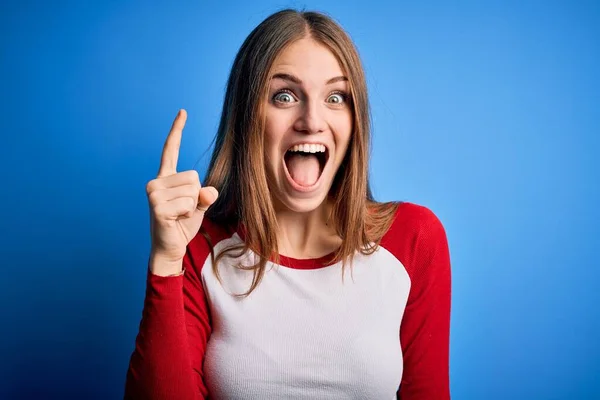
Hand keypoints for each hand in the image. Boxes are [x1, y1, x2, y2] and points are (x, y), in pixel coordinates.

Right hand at [146, 109, 217, 271]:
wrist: (170, 248)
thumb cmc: (182, 224)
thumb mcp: (199, 205)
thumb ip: (205, 194)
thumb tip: (208, 192)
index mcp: (165, 177)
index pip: (171, 150)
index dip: (176, 130)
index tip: (183, 111)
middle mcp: (156, 182)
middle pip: (193, 176)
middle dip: (196, 195)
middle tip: (183, 210)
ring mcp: (154, 194)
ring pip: (192, 190)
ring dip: (192, 206)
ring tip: (179, 215)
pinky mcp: (157, 208)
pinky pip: (188, 204)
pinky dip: (188, 214)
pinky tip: (175, 220)